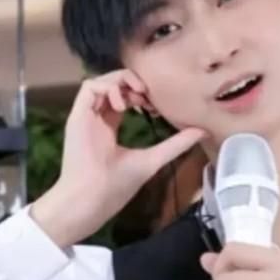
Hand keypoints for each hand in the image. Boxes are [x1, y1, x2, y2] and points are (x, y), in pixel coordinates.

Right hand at [31, 70, 205, 247]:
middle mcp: (97, 117)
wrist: (94, 198)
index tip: (154, 104)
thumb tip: (203, 132)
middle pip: (112, 84)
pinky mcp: (77, 115)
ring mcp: (86, 116)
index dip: (139, 92)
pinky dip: (108, 88)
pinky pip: (88, 87)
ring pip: (100, 81)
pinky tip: (123, 105)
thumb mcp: (154, 158)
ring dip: (121, 82)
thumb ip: (176, 144)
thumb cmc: (119, 184)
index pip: (122, 97)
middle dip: (132, 82)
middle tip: (147, 96)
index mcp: (110, 125)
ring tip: (137, 98)